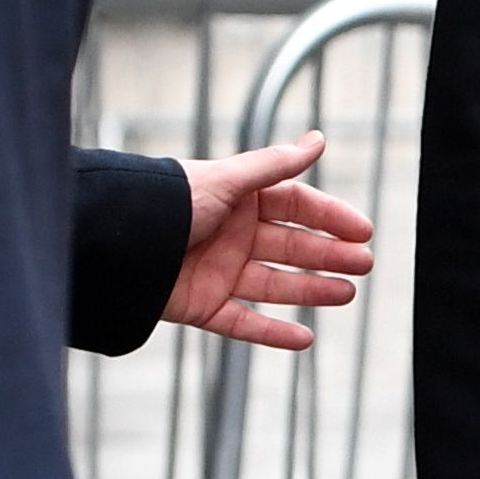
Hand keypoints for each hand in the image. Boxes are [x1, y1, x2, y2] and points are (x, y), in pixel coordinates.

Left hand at [167, 132, 371, 349]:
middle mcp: (232, 236)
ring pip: (276, 285)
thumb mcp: (227, 181)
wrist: (114, 244)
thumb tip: (318, 140)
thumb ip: (275, 165)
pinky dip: (273, 334)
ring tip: (347, 294)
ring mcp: (219, 272)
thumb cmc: (167, 203)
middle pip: (292, 247)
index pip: (296, 207)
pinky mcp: (204, 307)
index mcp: (238, 201)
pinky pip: (244, 323)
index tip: (362, 232)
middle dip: (330, 255)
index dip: (330, 218)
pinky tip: (305, 338)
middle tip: (365, 264)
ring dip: (313, 291)